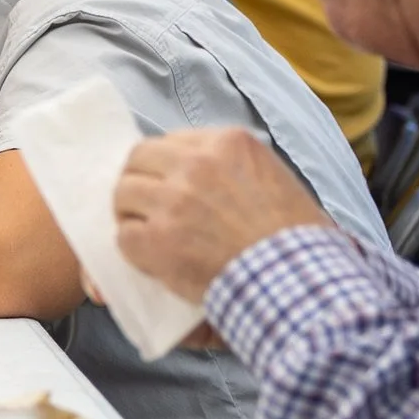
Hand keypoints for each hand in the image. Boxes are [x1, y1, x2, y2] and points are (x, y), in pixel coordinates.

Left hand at [114, 128, 325, 307]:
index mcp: (228, 143)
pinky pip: (124, 235)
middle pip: (139, 159)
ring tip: (148, 233)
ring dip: (132, 214)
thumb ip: (232, 166)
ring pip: (123, 193)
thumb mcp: (273, 177)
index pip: (172, 141)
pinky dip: (133, 249)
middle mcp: (196, 164)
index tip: (170, 184)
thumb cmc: (295, 236)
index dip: (166, 166)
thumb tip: (197, 173)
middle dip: (140, 182)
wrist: (295, 277)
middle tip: (147, 206)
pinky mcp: (158, 238)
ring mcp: (173, 200)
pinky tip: (152, 259)